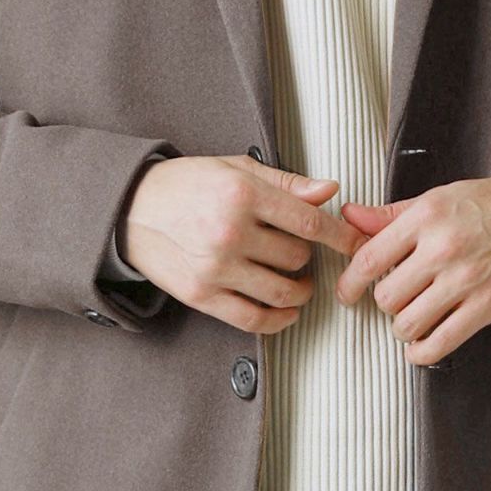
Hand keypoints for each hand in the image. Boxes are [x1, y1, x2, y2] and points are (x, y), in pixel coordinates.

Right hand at [117, 154, 366, 334]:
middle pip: (297, 257)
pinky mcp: (201, 296)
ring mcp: (215, 268)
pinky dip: (278, 320)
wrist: (133, 209)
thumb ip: (286, 182)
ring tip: (300, 281)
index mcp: (243, 195)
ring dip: (300, 290)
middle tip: (302, 250)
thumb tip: (329, 190)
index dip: (341, 235)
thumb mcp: (237, 169)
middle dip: (308, 256)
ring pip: (281, 291)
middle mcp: (230, 232)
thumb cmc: (189, 183)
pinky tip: (287, 311)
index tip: (358, 243)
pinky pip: (252, 319)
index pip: (308, 221)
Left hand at [335, 175, 490, 365]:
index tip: (347, 292)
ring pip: (407, 324)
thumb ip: (389, 215)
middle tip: (394, 295)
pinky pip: (439, 344)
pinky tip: (420, 342)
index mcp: (426, 217)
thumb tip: (349, 217)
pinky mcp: (485, 307)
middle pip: (386, 296)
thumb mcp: (435, 198)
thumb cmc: (485, 205)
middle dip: (383, 301)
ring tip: (411, 314)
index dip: (350, 282)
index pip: (370, 258)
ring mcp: (465, 281)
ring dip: (402, 326)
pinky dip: (420, 351)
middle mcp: (442, 249)